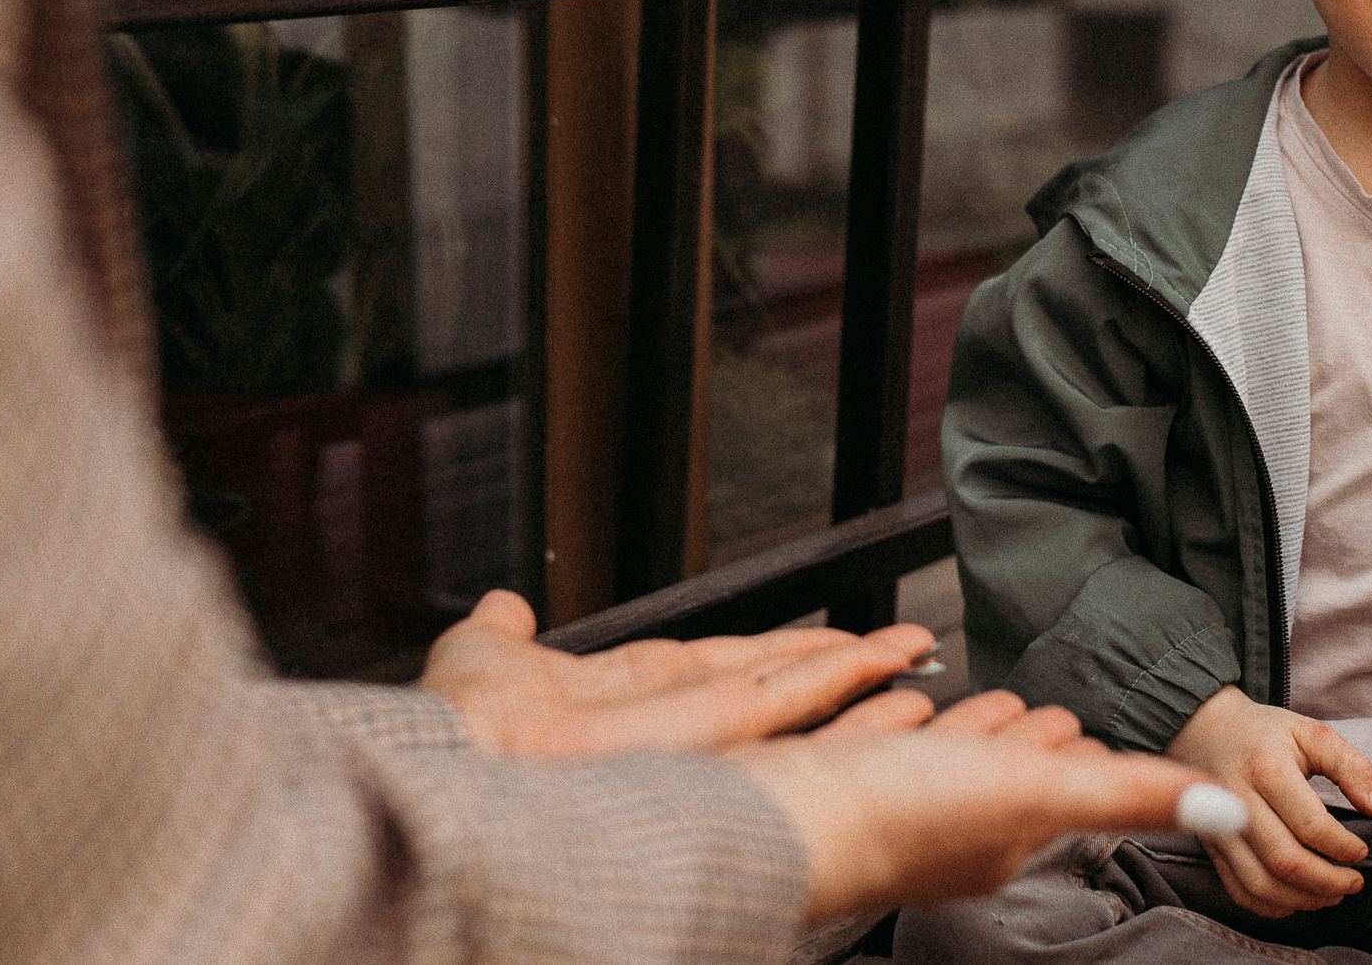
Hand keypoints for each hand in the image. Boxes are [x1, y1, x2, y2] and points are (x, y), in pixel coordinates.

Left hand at [417, 588, 936, 756]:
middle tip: (903, 648)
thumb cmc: (459, 735)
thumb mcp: (483, 659)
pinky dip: (850, 676)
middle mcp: (678, 718)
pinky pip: (798, 698)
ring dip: (861, 669)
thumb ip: (503, 633)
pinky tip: (891, 659)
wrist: (456, 765)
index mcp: (630, 698)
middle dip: (842, 667)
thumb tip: (503, 606)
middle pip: (779, 681)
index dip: (778, 656)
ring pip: (799, 689)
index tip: (825, 644)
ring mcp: (705, 727)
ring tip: (915, 649)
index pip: (724, 671)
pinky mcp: (720, 725)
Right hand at [732, 688, 1204, 922]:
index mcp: (1004, 834)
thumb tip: (1225, 812)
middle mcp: (953, 827)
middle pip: (1008, 776)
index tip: (1109, 744)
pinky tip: (904, 709)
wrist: (779, 816)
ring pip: (952, 761)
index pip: (1061, 793)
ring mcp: (896, 805)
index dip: (1089, 763)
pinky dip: (911, 726)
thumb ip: (1129, 796)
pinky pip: (894, 748)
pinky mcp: (845, 782)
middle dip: (1034, 743)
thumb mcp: (1034, 791)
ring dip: (976, 732)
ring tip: (997, 707)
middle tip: (1059, 718)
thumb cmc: (899, 812)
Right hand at [1163, 686, 1371, 918]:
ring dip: (1303, 900)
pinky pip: (1238, 889)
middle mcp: (1237, 801)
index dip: (1343, 847)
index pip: (1311, 826)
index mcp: (1266, 768)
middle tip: (1354, 882)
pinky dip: (1269, 905)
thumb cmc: (1264, 733)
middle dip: (1328, 882)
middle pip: (1285, 862)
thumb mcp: (1311, 733)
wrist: (1205, 729)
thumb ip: (1351, 766)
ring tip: (1331, 895)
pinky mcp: (1212, 845)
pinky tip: (1295, 899)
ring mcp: (1219, 827)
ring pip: (1261, 884)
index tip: (1360, 850)